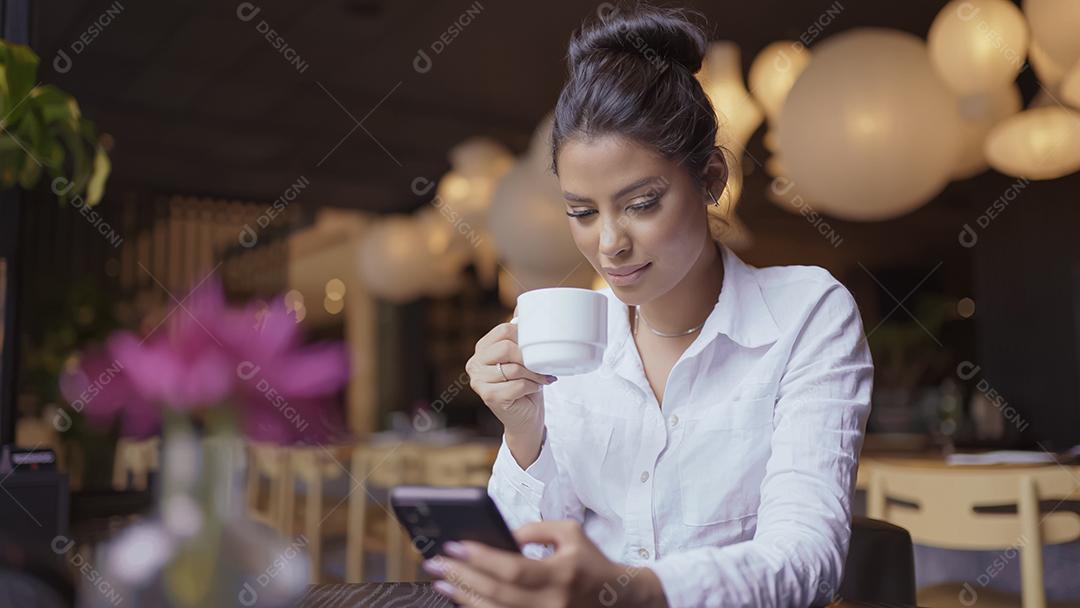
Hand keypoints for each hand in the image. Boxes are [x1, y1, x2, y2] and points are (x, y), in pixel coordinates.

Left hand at [423, 520, 667, 607]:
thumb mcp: (570, 532)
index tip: (455, 545)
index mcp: (562, 573)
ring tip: (442, 582)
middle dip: (463, 577)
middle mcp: (553, 602)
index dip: (481, 558)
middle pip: (498, 594)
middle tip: (436, 562)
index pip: (513, 568)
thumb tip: (501, 537)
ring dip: (465, 598)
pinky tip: (464, 600)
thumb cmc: (589, 561)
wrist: (618, 599)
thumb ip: (534, 530)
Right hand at [465, 315, 555, 464]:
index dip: (525, 338)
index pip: (504, 330)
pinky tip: (535, 389)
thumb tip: (524, 306)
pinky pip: (517, 385)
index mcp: (482, 349)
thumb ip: (520, 334)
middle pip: (507, 347)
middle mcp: (474, 363)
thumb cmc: (525, 384)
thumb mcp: (524, 356)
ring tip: (541, 378)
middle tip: (541, 366)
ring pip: (514, 368)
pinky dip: (532, 386)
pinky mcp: (488, 397)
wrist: (526, 417)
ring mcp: (478, 381)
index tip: (536, 348)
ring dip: (534, 374)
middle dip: (529, 357)